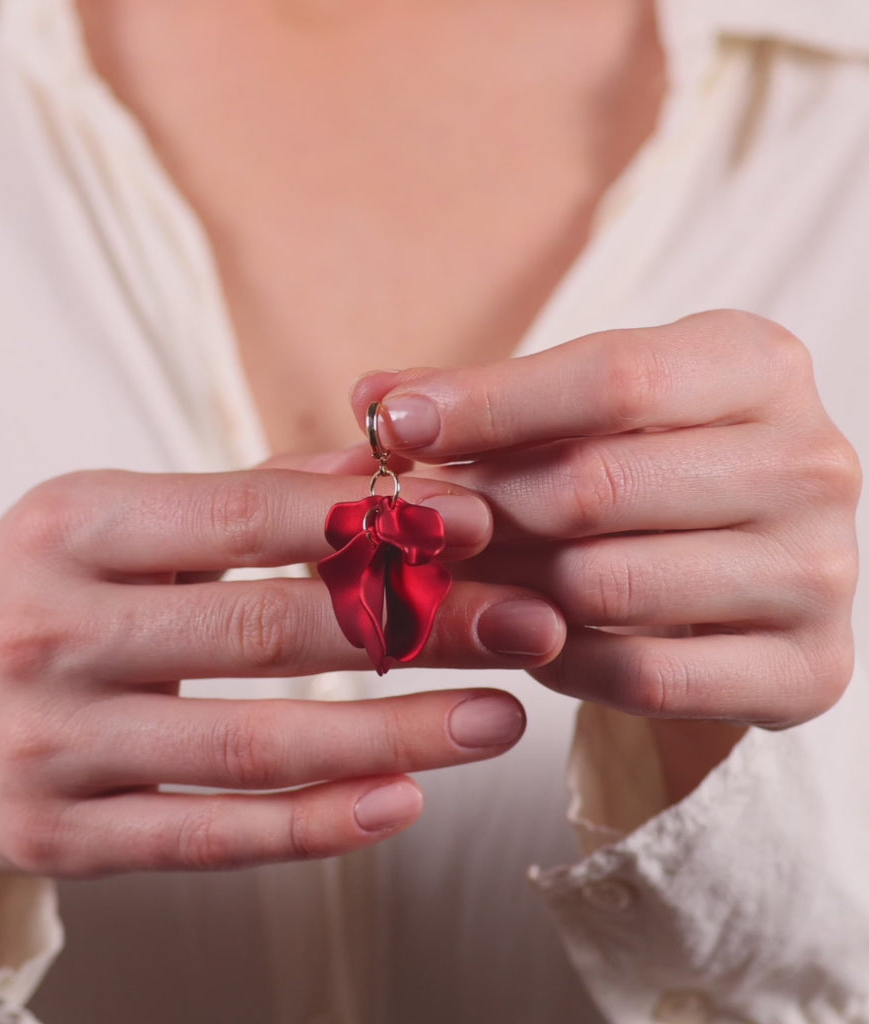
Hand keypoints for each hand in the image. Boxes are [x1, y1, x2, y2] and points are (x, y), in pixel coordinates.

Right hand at [0, 467, 564, 924]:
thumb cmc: (29, 595)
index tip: (477, 519)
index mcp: (74, 524)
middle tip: (529, 622)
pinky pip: (209, 835)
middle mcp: (58, 629)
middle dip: (416, 624)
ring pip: (255, 744)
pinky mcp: (62, 837)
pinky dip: (313, 823)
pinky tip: (402, 803)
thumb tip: (372, 470)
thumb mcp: (107, 522)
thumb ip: (239, 496)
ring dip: (395, 734)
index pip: (245, 513)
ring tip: (499, 720)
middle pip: (270, 629)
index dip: (371, 519)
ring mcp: (54, 743)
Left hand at [352, 310, 859, 784]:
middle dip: (481, 509)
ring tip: (469, 575)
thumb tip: (369, 397)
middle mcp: (812, 461)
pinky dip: (560, 661)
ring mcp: (822, 572)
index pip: (608, 379)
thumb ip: (480, 401)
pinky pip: (638, 675)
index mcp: (759, 366)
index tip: (392, 424)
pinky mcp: (811, 668)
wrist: (743, 570)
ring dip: (507, 588)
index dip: (486, 405)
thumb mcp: (581, 411)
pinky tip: (531, 632)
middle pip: (594, 487)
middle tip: (417, 523)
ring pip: (605, 586)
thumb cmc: (645, 469)